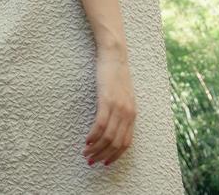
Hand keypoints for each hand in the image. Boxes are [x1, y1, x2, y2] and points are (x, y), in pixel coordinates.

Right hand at [84, 47, 134, 166]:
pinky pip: (100, 125)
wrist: (115, 56)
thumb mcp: (123, 97)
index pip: (126, 143)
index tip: (104, 162)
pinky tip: (86, 141)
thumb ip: (121, 112)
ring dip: (96, 149)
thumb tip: (113, 128)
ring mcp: (118, 107)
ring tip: (85, 153)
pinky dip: (93, 136)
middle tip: (91, 161)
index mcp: (133, 114)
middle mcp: (128, 113)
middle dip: (103, 156)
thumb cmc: (116, 75)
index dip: (115, 156)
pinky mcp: (107, 100)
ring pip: (108, 137)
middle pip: (116, 143)